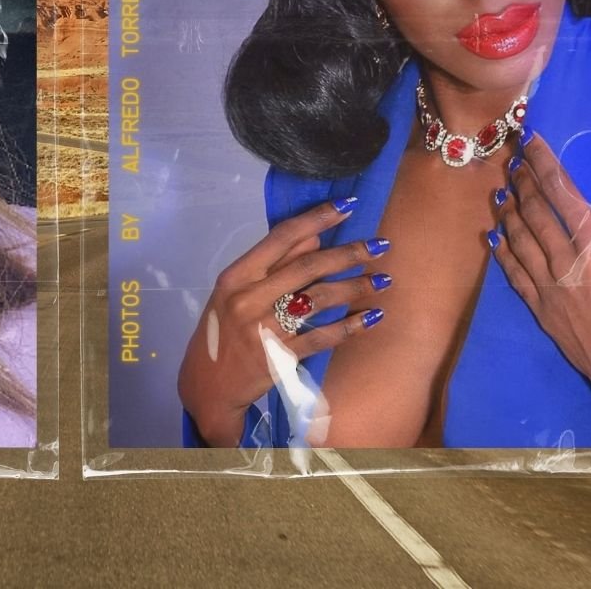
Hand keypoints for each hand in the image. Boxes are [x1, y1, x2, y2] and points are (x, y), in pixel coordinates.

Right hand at [177, 198, 392, 446]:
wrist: (208, 386)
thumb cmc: (222, 331)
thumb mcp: (236, 292)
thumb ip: (273, 264)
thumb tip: (315, 236)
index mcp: (235, 277)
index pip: (281, 237)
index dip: (317, 218)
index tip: (347, 206)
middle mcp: (248, 299)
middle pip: (307, 267)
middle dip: (349, 253)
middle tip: (380, 245)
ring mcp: (264, 330)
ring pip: (319, 299)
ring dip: (355, 287)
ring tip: (382, 280)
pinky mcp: (279, 358)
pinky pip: (323, 337)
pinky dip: (350, 326)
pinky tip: (371, 317)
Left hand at [492, 131, 590, 419]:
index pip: (564, 193)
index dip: (544, 164)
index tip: (531, 142)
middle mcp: (567, 261)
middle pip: (536, 211)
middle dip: (523, 181)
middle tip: (512, 160)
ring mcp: (549, 286)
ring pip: (520, 238)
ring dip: (509, 211)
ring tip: (501, 191)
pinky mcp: (541, 309)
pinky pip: (514, 273)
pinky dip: (503, 251)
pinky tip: (494, 237)